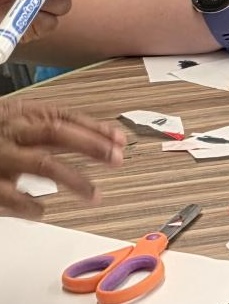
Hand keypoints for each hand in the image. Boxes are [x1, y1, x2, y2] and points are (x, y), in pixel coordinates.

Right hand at [0, 101, 123, 218]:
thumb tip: (105, 139)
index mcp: (20, 115)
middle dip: (90, 145)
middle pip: (56, 133)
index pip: (64, 116)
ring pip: (41, 164)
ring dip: (72, 179)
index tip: (120, 140)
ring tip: (94, 195)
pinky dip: (29, 205)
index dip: (94, 128)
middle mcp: (10, 131)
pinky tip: (42, 211)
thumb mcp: (18, 124)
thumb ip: (53, 130)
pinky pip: (10, 196)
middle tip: (117, 159)